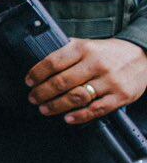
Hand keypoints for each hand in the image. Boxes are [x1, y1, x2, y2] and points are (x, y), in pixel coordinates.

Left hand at [27, 38, 146, 124]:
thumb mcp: (88, 44)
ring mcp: (109, 81)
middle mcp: (96, 64)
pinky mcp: (120, 96)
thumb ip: (67, 50)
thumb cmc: (111, 52)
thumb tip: (41, 57)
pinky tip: (67, 118)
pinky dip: (80, 116)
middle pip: (61, 82)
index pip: (53, 62)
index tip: (28, 81)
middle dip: (42, 92)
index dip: (36, 74)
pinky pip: (96, 109)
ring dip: (56, 105)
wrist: (144, 56)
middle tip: (33, 98)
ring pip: (76, 97)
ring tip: (45, 109)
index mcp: (84, 49)